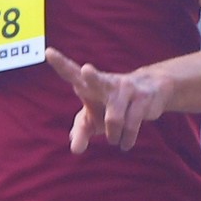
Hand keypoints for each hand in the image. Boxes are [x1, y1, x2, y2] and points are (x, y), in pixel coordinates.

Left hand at [47, 48, 172, 151]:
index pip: (71, 72)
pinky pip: (130, 126)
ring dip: (112, 136)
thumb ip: (81, 132)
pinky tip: (125, 144)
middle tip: (86, 70)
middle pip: (96, 80)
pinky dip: (126, 139)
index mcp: (88, 83)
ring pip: (114, 120)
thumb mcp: (93, 120)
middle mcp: (106, 82)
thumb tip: (75, 149)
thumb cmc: (112, 105)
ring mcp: (126, 88)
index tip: (48, 52)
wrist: (152, 91)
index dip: (60, 64)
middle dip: (92, 76)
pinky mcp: (143, 98)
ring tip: (113, 139)